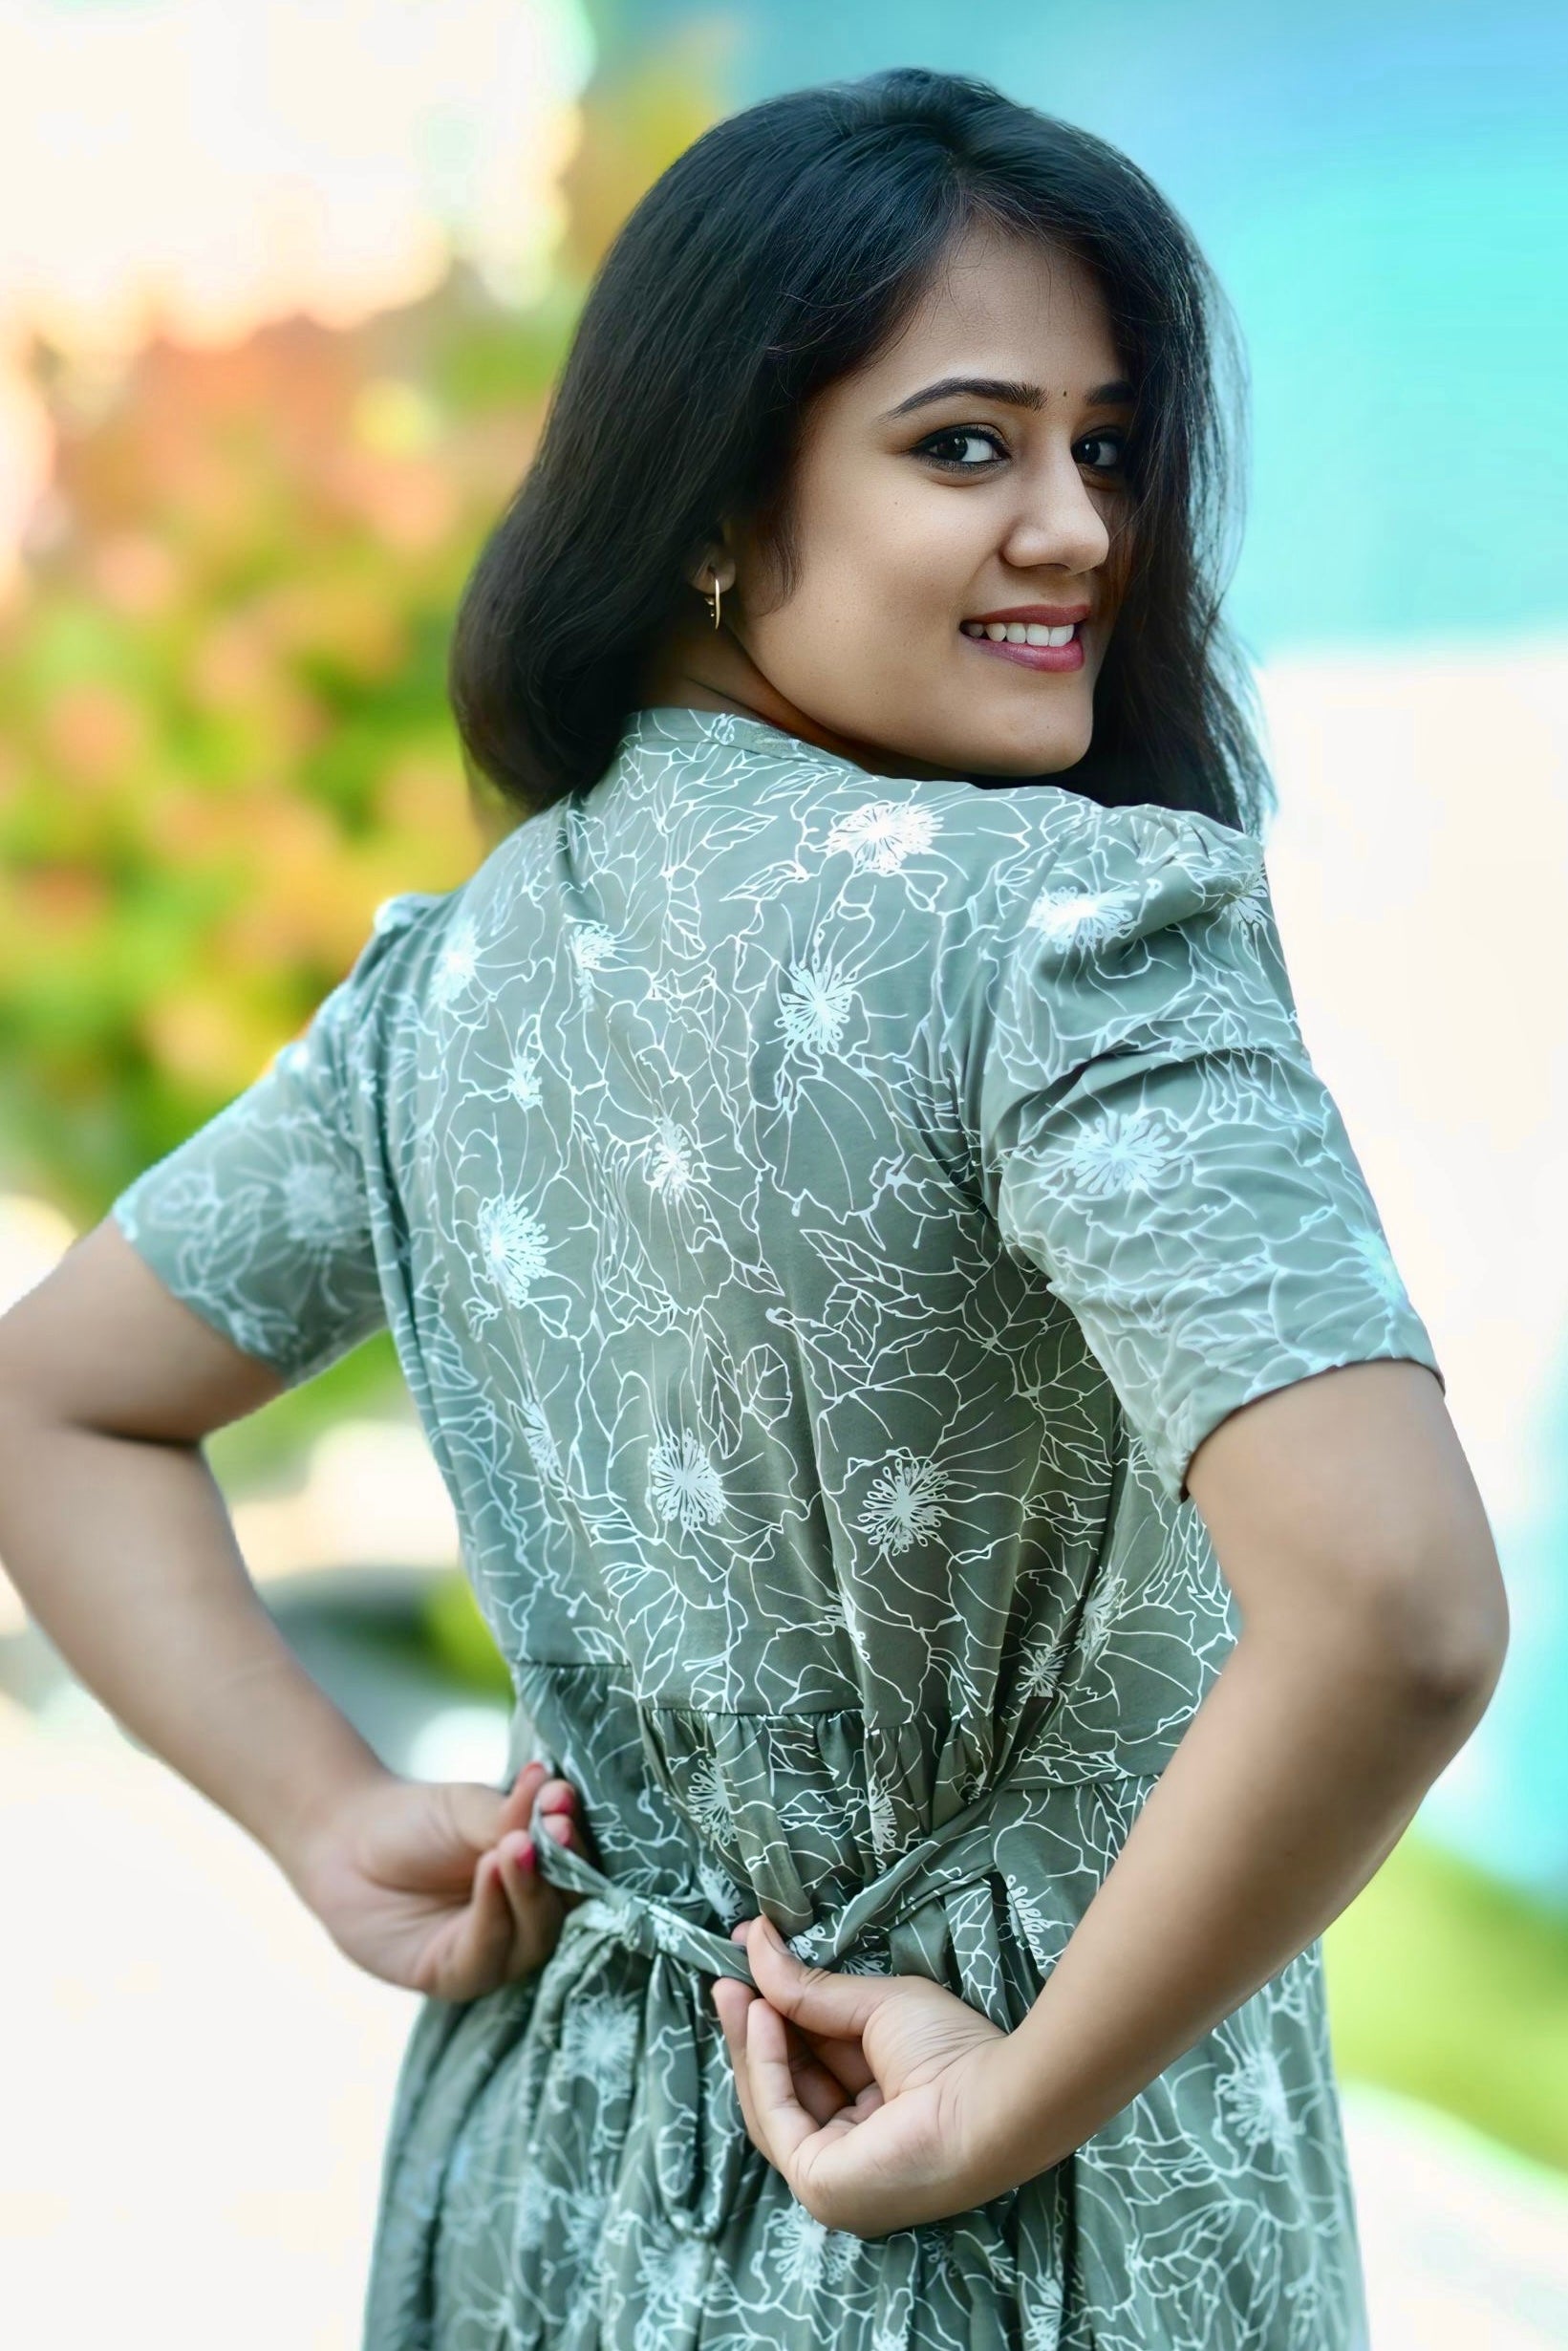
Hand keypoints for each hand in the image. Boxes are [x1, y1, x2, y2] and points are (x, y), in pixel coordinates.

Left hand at [291, 1759, 599, 2000]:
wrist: (345, 1844)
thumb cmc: (415, 1823)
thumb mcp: (467, 1809)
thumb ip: (510, 1814)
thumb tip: (552, 1787)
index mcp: (543, 1875)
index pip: (577, 1865)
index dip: (576, 1838)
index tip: (563, 1801)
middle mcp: (528, 1918)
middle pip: (566, 1904)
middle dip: (561, 1865)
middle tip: (554, 1827)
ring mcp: (497, 1951)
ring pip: (534, 1933)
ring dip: (528, 1889)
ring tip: (513, 1846)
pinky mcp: (458, 1976)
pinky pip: (487, 1953)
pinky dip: (492, 1913)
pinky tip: (489, 1872)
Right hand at [709, 1911, 1013, 2237]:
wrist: (990, 2098)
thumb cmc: (952, 2051)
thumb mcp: (875, 2007)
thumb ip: (813, 1989)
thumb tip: (756, 1941)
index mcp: (879, 2114)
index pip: (814, 2066)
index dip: (780, 2018)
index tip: (752, 1965)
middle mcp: (855, 2148)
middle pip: (787, 2085)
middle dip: (754, 2030)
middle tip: (729, 1977)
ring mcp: (836, 2173)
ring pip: (774, 2102)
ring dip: (751, 2042)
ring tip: (736, 1989)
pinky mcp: (820, 2186)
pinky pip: (779, 2118)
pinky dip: (765, 2065)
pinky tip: (761, 2016)